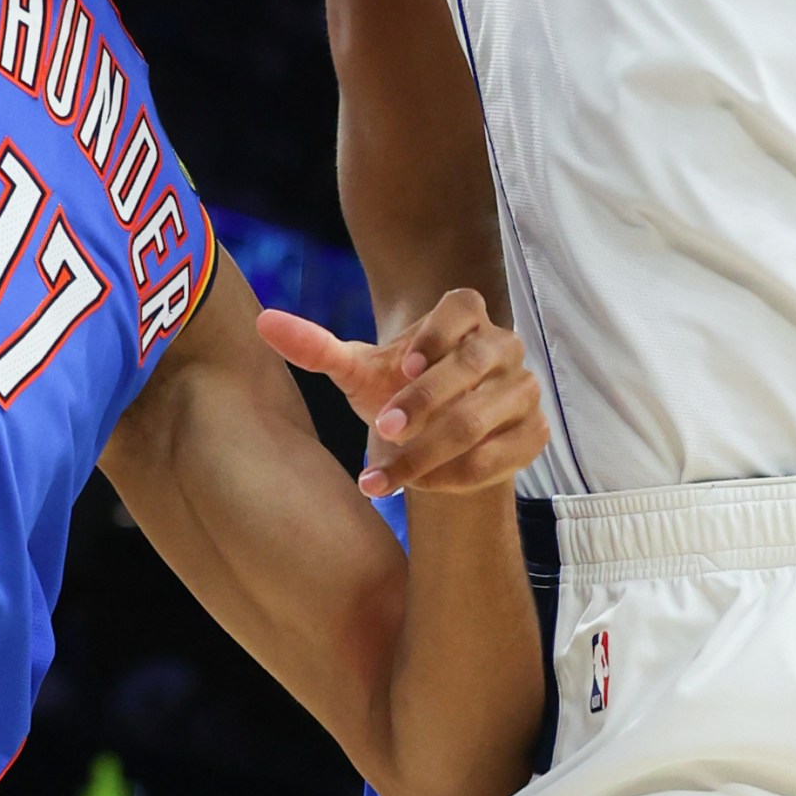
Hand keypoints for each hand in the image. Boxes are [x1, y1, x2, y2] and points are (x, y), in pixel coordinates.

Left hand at [259, 288, 547, 499]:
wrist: (438, 431)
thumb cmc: (396, 389)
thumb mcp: (357, 370)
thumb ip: (315, 346)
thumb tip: (261, 322)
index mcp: (465, 316)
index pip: (462, 306)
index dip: (435, 333)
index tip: (400, 365)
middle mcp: (502, 346)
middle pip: (473, 364)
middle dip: (427, 401)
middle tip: (382, 433)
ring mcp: (523, 390)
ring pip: (486, 416)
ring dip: (436, 450)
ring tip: (389, 477)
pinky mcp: (534, 433)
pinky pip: (505, 456)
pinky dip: (464, 475)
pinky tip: (426, 488)